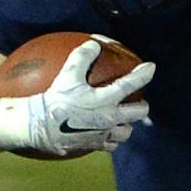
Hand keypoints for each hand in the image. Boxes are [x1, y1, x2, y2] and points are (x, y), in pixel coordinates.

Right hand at [0, 37, 153, 157]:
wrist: (39, 126)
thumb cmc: (54, 99)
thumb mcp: (67, 74)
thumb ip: (81, 57)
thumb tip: (94, 44)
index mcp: (105, 100)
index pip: (130, 85)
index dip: (143, 74)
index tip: (151, 67)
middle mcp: (109, 119)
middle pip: (138, 113)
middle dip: (142, 106)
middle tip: (139, 101)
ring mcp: (103, 134)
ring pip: (126, 132)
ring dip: (127, 125)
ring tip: (123, 120)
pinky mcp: (94, 146)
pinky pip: (110, 145)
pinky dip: (111, 140)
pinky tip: (106, 135)